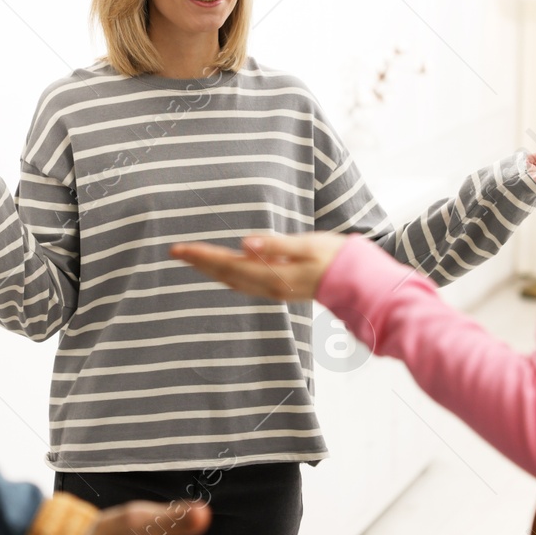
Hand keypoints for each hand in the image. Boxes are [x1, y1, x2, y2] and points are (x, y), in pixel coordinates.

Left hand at [171, 232, 348, 301]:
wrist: (360, 284)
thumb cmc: (337, 258)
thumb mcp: (308, 245)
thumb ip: (275, 245)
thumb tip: (244, 244)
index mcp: (271, 275)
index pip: (227, 264)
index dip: (201, 256)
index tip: (178, 248)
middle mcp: (268, 287)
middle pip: (225, 275)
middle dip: (199, 263)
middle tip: (175, 251)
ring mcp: (274, 290)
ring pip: (232, 282)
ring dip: (210, 271)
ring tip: (192, 260)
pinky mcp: (280, 289)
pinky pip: (245, 285)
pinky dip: (228, 276)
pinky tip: (224, 271)